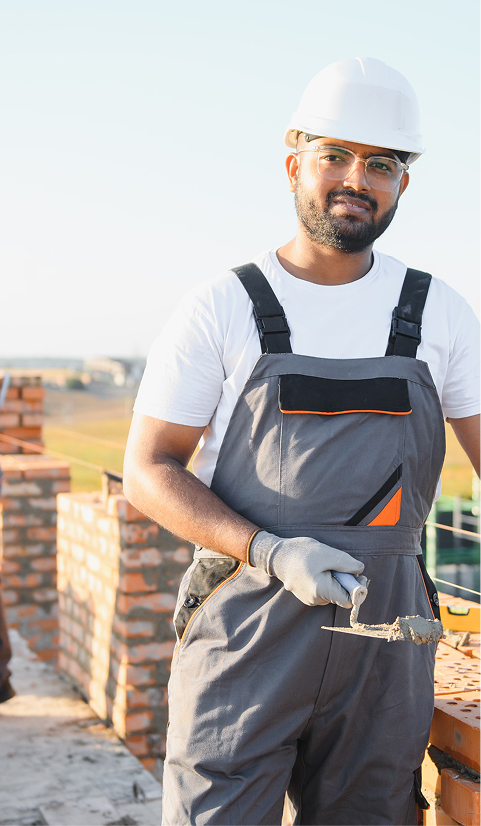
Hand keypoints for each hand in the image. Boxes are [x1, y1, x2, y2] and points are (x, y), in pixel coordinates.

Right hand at [249, 531, 364, 607]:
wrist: (277, 555)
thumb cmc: (301, 552)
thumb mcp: (327, 553)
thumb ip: (346, 563)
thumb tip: (360, 570)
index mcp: (321, 590)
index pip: (348, 601)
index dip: (356, 589)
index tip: (356, 575)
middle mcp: (315, 600)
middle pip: (340, 597)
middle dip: (344, 582)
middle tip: (339, 565)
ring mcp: (309, 599)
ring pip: (331, 594)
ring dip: (334, 581)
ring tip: (324, 566)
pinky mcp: (306, 596)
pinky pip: (322, 592)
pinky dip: (325, 582)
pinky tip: (317, 570)